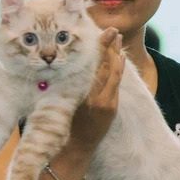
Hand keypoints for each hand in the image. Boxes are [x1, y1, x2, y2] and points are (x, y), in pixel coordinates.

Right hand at [68, 29, 124, 150]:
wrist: (75, 148)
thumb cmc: (60, 124)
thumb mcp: (59, 101)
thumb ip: (67, 83)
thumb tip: (70, 59)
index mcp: (82, 96)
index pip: (94, 66)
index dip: (101, 48)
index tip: (105, 32)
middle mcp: (97, 99)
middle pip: (107, 67)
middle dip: (111, 47)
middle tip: (113, 31)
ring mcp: (107, 104)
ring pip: (115, 74)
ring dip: (117, 55)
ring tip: (117, 40)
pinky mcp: (112, 108)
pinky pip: (116, 83)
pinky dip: (118, 69)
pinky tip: (120, 58)